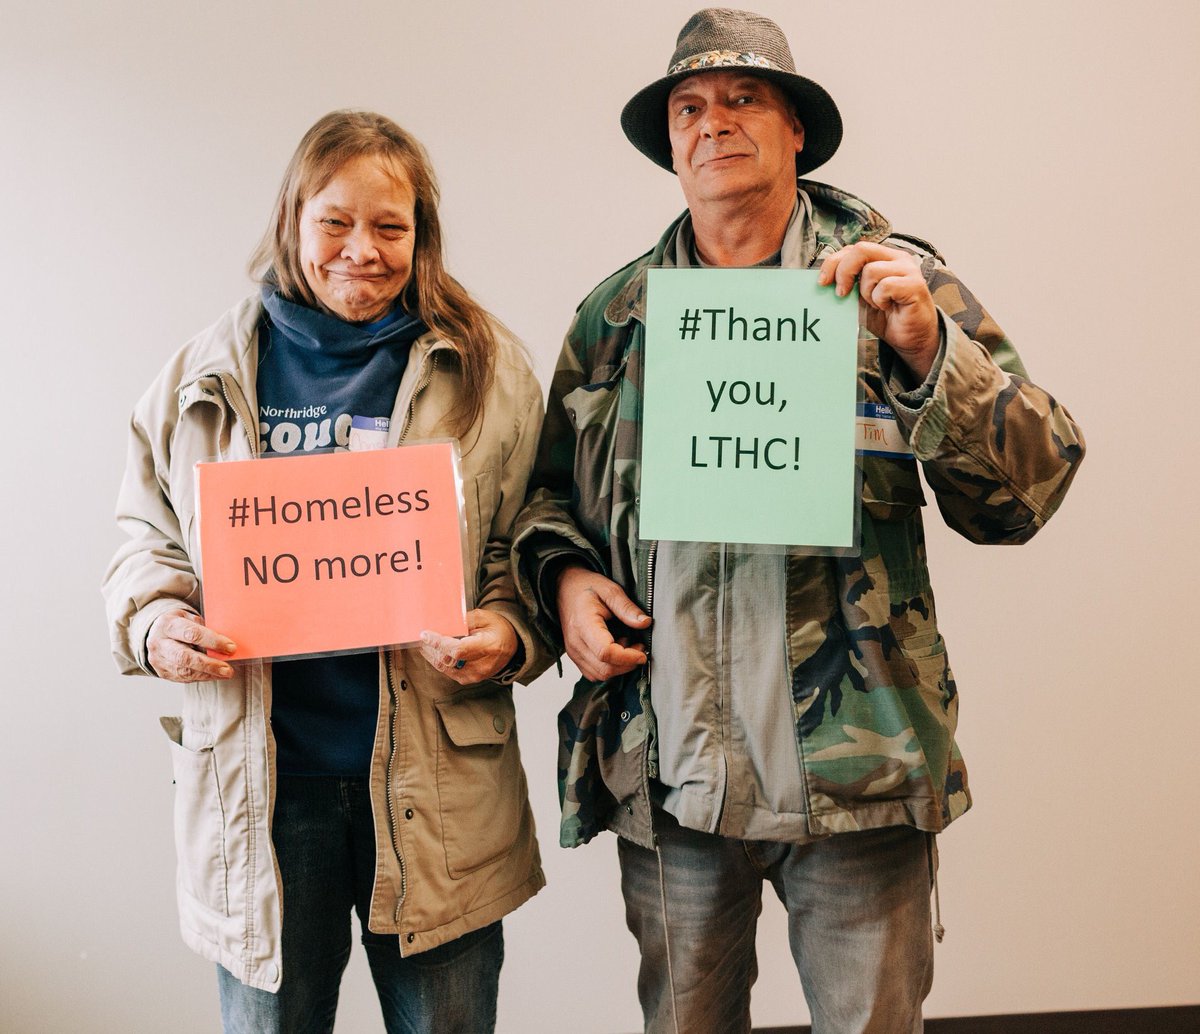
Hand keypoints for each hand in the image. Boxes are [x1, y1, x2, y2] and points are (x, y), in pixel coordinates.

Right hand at [147, 609, 236, 681]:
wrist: (157, 634)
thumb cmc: (179, 625)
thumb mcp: (189, 617)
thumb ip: (204, 627)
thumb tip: (226, 641)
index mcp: (167, 624)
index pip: (192, 633)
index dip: (213, 641)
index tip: (231, 647)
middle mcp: (159, 643)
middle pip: (185, 657)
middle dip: (209, 664)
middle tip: (228, 668)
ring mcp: (159, 659)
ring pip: (184, 671)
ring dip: (208, 674)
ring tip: (226, 673)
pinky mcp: (163, 672)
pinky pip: (184, 678)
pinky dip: (202, 677)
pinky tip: (215, 675)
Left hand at [419, 609, 519, 684]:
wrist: (511, 645)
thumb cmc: (498, 628)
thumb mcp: (483, 617)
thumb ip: (463, 621)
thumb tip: (441, 623)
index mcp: (489, 647)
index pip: (458, 650)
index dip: (439, 643)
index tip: (425, 635)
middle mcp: (483, 665)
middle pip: (449, 660)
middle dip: (431, 648)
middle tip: (420, 636)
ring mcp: (476, 675)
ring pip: (445, 667)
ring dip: (432, 655)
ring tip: (423, 643)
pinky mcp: (470, 679)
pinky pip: (448, 671)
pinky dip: (438, 660)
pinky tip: (432, 651)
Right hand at [556, 566, 650, 681]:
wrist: (564, 588)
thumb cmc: (586, 587)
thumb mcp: (610, 590)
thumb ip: (627, 608)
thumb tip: (645, 623)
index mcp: (583, 624)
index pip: (605, 653)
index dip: (627, 657)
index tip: (642, 652)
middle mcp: (575, 642)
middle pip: (604, 669)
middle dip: (627, 663)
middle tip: (639, 647)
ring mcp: (573, 652)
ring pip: (600, 674)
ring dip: (619, 667)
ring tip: (627, 646)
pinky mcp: (575, 656)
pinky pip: (594, 673)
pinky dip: (609, 668)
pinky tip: (616, 651)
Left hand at [818, 242, 939, 378]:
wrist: (911, 338)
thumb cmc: (886, 317)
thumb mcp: (860, 298)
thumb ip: (848, 284)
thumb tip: (822, 281)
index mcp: (883, 257)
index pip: (853, 248)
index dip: (833, 262)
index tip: (822, 282)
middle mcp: (897, 258)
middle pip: (861, 250)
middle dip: (843, 271)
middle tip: (841, 293)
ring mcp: (908, 270)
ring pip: (871, 270)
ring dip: (866, 292)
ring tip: (875, 304)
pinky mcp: (915, 285)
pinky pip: (885, 286)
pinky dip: (879, 300)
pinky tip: (886, 307)